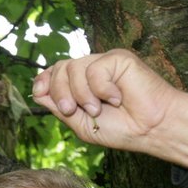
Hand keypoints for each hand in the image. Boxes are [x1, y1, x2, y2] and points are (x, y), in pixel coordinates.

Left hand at [31, 50, 187, 167]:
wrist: (150, 130)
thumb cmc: (122, 129)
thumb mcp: (82, 124)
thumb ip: (59, 107)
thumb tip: (36, 91)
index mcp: (82, 85)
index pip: (54, 73)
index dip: (43, 80)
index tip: (39, 92)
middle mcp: (91, 70)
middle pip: (59, 68)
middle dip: (60, 92)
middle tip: (73, 110)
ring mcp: (104, 63)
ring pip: (73, 67)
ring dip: (82, 94)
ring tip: (99, 109)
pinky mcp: (118, 58)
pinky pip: (95, 68)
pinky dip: (102, 89)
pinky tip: (118, 98)